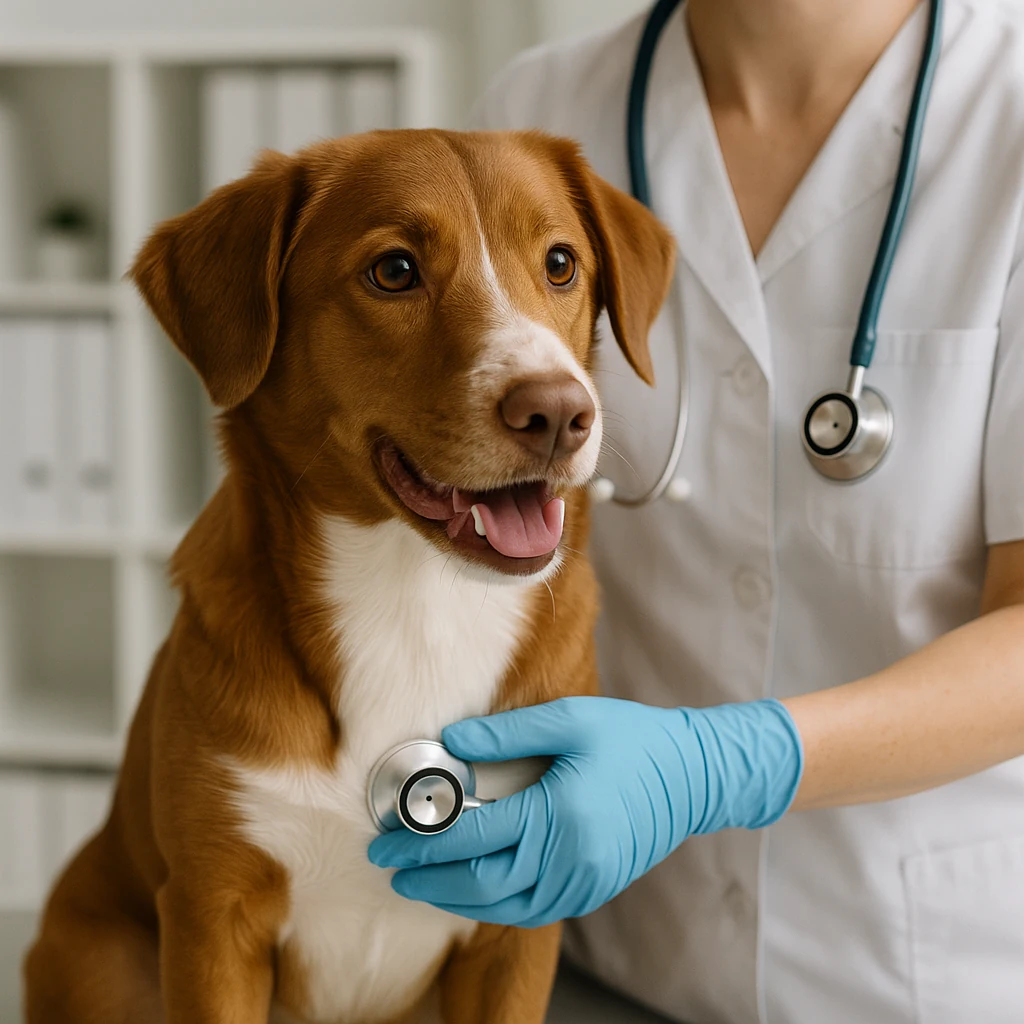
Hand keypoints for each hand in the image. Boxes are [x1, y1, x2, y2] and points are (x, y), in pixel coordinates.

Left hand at [368, 696, 802, 927]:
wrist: (694, 775)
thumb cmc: (634, 739)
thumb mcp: (571, 720)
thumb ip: (508, 735)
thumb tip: (451, 741)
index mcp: (560, 815)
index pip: (471, 835)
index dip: (421, 840)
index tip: (385, 838)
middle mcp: (570, 860)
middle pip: (480, 882)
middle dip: (427, 878)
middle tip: (389, 866)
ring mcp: (584, 882)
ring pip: (504, 906)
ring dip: (456, 898)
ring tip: (420, 884)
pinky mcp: (594, 889)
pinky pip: (533, 910)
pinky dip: (495, 905)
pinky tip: (475, 890)